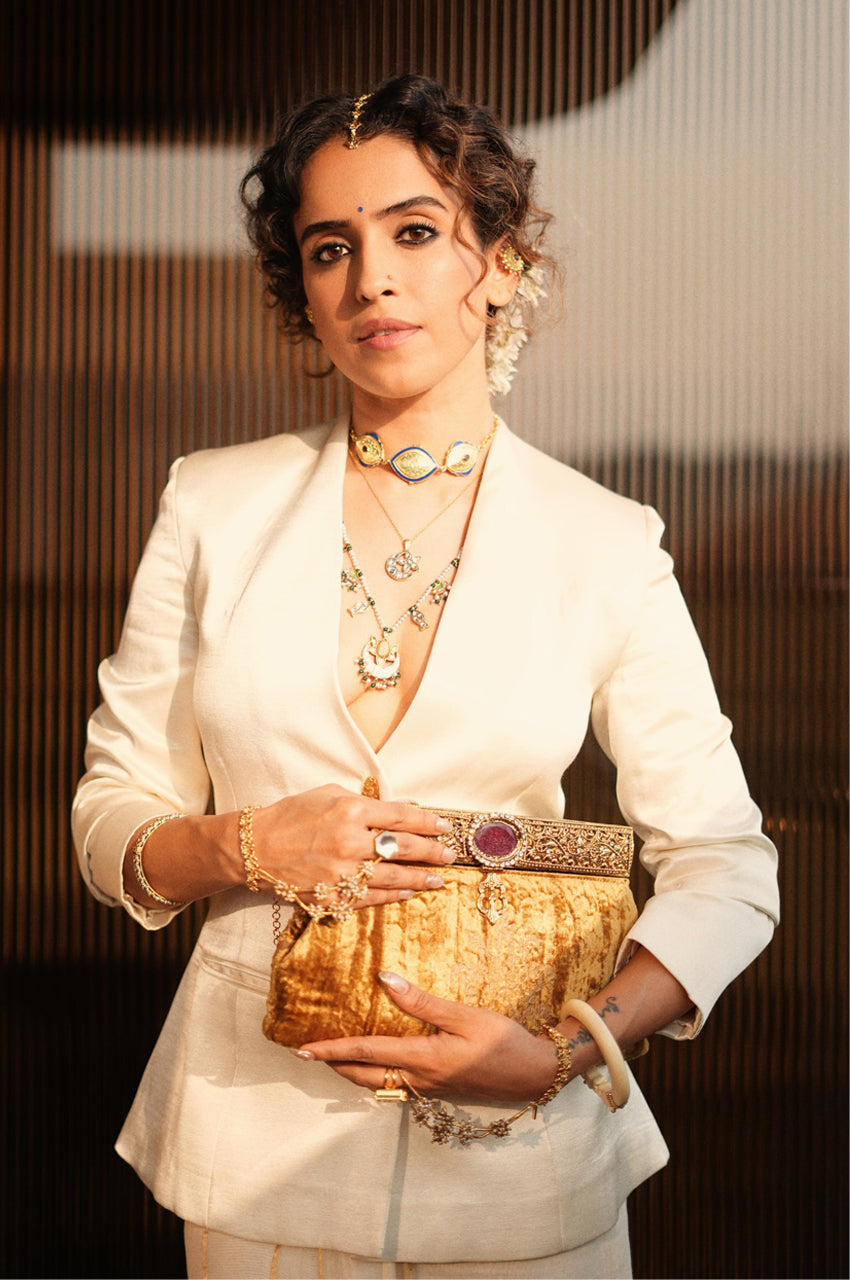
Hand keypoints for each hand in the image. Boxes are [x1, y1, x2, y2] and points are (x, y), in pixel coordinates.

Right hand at [251, 785, 454, 907]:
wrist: (254, 848)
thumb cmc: (292, 815)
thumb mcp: (329, 794)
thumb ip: (367, 802)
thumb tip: (403, 809)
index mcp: (350, 810)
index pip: (401, 816)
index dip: (428, 822)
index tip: (444, 826)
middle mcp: (350, 842)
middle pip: (404, 847)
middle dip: (431, 851)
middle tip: (449, 854)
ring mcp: (343, 873)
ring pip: (394, 877)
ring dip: (420, 878)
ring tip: (438, 879)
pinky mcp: (334, 896)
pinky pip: (373, 898)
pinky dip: (394, 895)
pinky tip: (409, 892)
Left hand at [295, 972, 563, 1103]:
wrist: (535, 1074)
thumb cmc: (503, 1041)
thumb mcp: (463, 1015)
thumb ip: (421, 1001)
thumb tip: (383, 980)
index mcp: (421, 1059)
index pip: (365, 1053)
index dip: (331, 1050)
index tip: (303, 1050)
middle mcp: (419, 1080)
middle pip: (365, 1076)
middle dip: (336, 1066)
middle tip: (311, 1055)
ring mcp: (430, 1089)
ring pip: (380, 1085)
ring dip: (355, 1072)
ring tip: (339, 1057)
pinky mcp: (441, 1091)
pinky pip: (399, 1087)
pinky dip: (379, 1075)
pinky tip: (382, 1063)